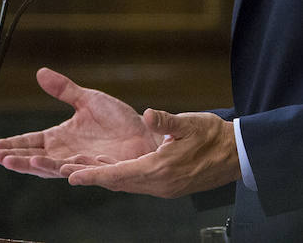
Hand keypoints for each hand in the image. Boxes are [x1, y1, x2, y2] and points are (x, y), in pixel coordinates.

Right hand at [0, 68, 162, 178]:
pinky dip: (71, 171)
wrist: (146, 133)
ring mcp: (82, 163)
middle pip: (36, 158)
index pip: (30, 142)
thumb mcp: (88, 99)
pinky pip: (84, 171)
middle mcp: (67, 153)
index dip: (12, 145)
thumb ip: (64, 90)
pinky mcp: (101, 169)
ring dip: (37, 166)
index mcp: (61, 138)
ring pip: (55, 167)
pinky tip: (60, 169)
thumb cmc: (118, 121)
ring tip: (20, 162)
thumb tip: (40, 72)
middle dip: (17, 158)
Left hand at [60, 108, 240, 198]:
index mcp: (160, 170)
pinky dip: (121, 176)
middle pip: (117, 182)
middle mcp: (158, 185)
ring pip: (126, 183)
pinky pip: (137, 183)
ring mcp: (164, 188)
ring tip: (81, 169)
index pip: (118, 174)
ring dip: (105, 176)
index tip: (70, 176)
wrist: (236, 155)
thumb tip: (146, 114)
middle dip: (92, 176)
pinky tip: (110, 169)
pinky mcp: (169, 186)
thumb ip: (165, 120)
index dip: (92, 174)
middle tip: (65, 171)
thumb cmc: (214, 136)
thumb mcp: (190, 123)